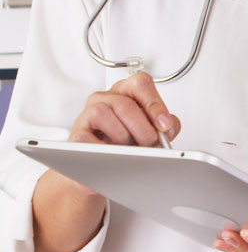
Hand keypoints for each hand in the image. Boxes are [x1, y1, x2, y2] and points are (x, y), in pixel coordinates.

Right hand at [67, 72, 179, 193]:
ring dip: (122, 136)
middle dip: (142, 128)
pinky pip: (86, 136)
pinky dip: (103, 147)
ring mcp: (88, 113)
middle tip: (150, 144)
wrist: (102, 167)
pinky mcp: (76, 133)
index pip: (140, 83)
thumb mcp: (150, 130)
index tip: (164, 125)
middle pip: (125, 104)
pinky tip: (113, 155)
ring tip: (130, 150)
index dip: (154, 104)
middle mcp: (106, 97)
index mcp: (126, 91)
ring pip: (103, 113)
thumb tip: (167, 130)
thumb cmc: (128, 143)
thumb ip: (165, 127)